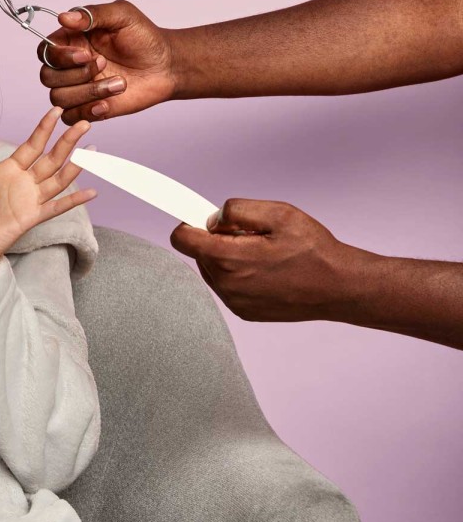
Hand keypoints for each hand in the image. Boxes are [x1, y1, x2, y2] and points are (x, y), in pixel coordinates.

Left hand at [0, 110, 95, 313]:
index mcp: (7, 170)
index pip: (32, 145)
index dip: (44, 128)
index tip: (56, 111)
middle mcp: (22, 183)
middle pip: (51, 158)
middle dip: (68, 141)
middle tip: (85, 123)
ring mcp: (29, 200)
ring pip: (58, 178)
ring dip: (76, 165)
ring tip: (93, 149)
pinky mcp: (30, 218)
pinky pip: (56, 207)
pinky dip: (74, 200)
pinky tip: (91, 192)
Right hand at [39, 0, 176, 124]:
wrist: (167, 66)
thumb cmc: (145, 38)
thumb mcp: (122, 15)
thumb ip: (92, 14)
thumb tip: (63, 17)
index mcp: (72, 41)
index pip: (45, 51)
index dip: (60, 56)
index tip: (85, 54)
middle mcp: (70, 65)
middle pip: (47, 77)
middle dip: (75, 74)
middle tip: (104, 64)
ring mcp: (78, 88)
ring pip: (58, 98)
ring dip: (88, 92)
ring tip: (119, 83)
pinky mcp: (88, 108)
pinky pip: (70, 117)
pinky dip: (87, 112)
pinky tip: (107, 104)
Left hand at [170, 198, 365, 322]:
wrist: (340, 287)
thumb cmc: (314, 250)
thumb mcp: (279, 214)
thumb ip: (237, 210)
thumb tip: (212, 217)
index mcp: (229, 258)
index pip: (182, 239)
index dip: (190, 222)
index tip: (203, 217)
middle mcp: (226, 284)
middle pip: (198, 252)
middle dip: (217, 239)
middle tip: (252, 236)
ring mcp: (234, 301)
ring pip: (212, 269)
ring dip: (227, 257)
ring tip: (262, 253)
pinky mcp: (244, 311)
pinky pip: (226, 285)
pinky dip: (238, 274)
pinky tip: (266, 270)